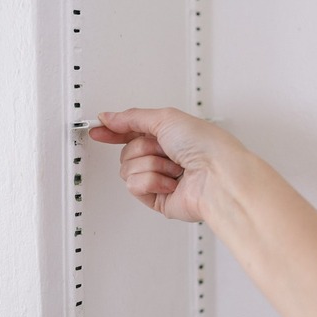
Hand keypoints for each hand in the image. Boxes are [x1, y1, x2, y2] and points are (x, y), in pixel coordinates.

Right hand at [89, 107, 246, 221]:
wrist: (217, 177)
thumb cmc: (205, 145)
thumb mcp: (166, 118)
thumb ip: (132, 117)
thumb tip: (109, 117)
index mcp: (170, 135)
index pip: (133, 132)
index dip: (114, 131)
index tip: (98, 130)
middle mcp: (166, 157)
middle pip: (127, 151)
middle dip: (143, 148)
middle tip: (164, 150)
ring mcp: (161, 179)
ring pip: (128, 169)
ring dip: (151, 164)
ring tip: (173, 167)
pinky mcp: (158, 199)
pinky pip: (135, 186)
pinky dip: (152, 181)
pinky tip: (170, 182)